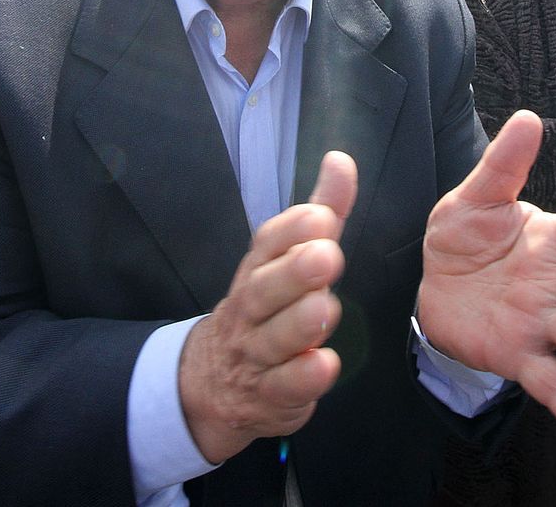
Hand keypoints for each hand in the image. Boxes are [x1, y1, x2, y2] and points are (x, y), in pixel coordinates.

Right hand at [179, 151, 356, 463]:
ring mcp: (256, 354)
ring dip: (298, 324)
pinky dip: (302, 378)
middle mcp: (251, 309)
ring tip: (324, 308)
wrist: (215, 380)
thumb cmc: (268, 306)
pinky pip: (283, 388)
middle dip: (294, 272)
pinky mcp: (269, 396)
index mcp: (258, 269)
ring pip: (273, 339)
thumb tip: (341, 160)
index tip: (322, 217)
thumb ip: (321, 210)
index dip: (292, 229)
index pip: (266, 244)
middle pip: (264, 290)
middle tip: (326, 256)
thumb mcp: (291, 256)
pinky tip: (323, 366)